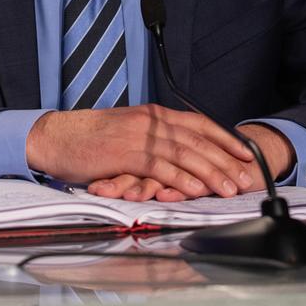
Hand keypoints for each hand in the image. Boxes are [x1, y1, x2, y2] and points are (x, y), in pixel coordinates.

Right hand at [85, 121, 296, 201]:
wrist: (57, 137)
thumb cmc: (91, 139)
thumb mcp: (128, 131)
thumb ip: (154, 139)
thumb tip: (179, 153)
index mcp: (154, 115)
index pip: (199, 123)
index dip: (226, 137)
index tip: (247, 152)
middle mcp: (151, 122)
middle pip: (198, 140)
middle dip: (226, 159)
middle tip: (247, 177)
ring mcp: (139, 136)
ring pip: (184, 154)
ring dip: (211, 172)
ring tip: (230, 187)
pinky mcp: (125, 154)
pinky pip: (160, 167)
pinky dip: (181, 179)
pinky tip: (197, 190)